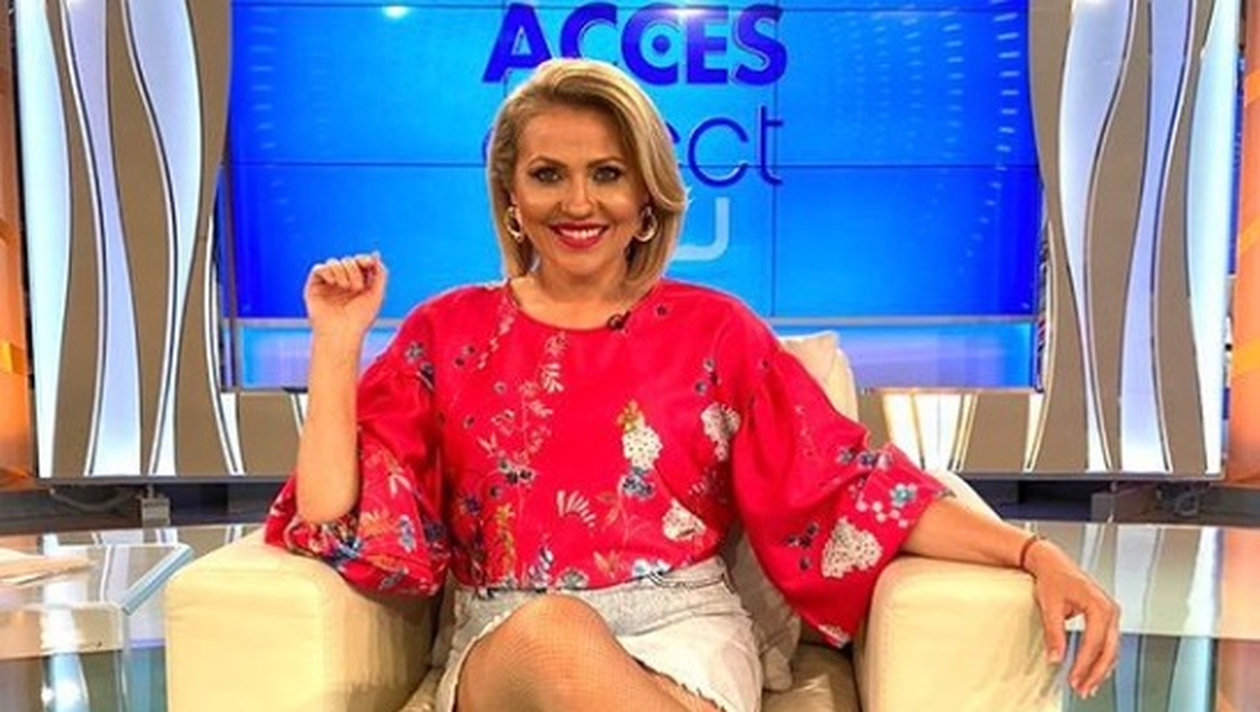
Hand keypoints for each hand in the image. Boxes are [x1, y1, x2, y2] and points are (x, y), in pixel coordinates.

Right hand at [304, 253, 387, 341]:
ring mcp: (328, 284)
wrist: (341, 334)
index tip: (369, 262)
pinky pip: (319, 268)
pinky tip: (334, 282)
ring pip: (334, 262)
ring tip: (345, 287)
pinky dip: (328, 271)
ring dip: (342, 271)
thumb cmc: (360, 319)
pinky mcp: (314, 286)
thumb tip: (376, 254)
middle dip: (355, 270)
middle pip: (348, 261)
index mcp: (358, 284)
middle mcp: (343, 282)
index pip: (360, 263)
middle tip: (357, 287)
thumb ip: (380, 274)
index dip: (364, 259)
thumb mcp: (377, 295)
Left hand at [1025, 539, 1119, 698]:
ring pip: (1112, 649)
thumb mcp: (1050, 606)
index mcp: (1099, 605)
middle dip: (1096, 672)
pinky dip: (1102, 659)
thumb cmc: (1052, 579)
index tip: (1074, 679)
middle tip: (1083, 689)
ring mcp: (1111, 613)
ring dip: (1101, 669)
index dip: (1084, 664)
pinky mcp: (1107, 617)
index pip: (1094, 642)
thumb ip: (1054, 633)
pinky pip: (1109, 643)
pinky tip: (1093, 672)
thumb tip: (1056, 658)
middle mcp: (1110, 609)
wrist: (1052, 562)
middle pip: (1108, 649)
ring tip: (1088, 686)